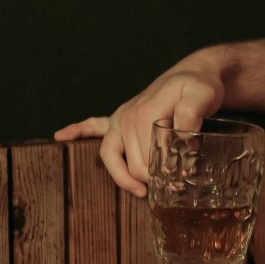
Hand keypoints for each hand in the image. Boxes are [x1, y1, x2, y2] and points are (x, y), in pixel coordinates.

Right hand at [53, 60, 224, 195]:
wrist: (194, 72)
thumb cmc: (199, 85)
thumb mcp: (202, 97)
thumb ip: (191, 116)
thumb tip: (180, 140)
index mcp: (143, 114)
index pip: (143, 160)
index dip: (160, 177)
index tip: (178, 183)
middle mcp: (126, 116)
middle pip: (130, 164)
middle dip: (148, 180)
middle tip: (171, 189)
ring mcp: (120, 117)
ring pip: (111, 157)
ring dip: (124, 177)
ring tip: (141, 191)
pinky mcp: (119, 117)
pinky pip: (92, 124)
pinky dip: (77, 129)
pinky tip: (61, 136)